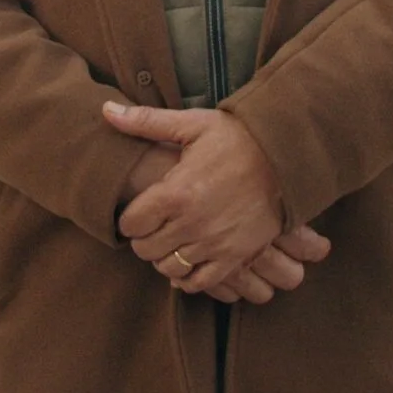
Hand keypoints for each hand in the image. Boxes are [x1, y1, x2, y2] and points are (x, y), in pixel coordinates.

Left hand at [116, 139, 327, 303]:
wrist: (288, 157)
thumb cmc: (238, 138)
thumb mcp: (192, 125)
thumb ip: (145, 122)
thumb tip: (105, 111)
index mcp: (175, 192)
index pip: (130, 225)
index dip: (129, 219)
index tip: (139, 211)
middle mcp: (191, 223)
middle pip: (145, 250)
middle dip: (144, 238)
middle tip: (154, 226)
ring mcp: (214, 243)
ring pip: (169, 268)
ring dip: (165, 257)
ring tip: (172, 241)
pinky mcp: (235, 256)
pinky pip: (200, 282)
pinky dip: (189, 277)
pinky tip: (189, 261)